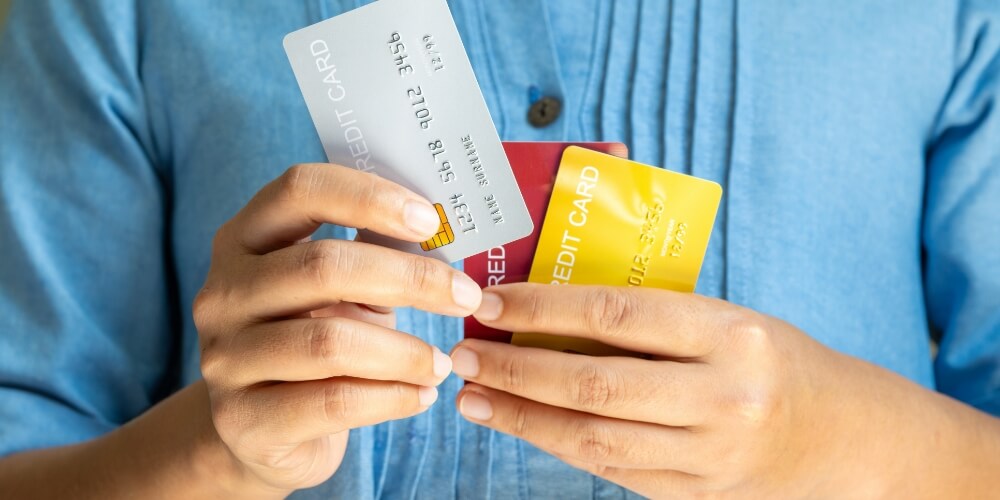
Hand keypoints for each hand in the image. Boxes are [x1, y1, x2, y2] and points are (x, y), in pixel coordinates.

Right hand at [194, 164, 481, 494]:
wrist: (261, 435)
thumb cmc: (314, 343)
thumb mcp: (339, 292)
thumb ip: (373, 255)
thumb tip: (442, 229)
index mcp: (244, 240)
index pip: (300, 190)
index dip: (369, 197)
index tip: (430, 221)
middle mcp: (223, 292)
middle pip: (323, 267)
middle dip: (410, 279)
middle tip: (466, 297)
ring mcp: (225, 358)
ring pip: (330, 341)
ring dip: (404, 351)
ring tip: (442, 363)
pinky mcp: (244, 420)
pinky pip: (334, 402)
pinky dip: (392, 398)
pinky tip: (421, 396)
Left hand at [450, 283, 999, 497]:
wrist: (840, 436)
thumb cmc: (770, 359)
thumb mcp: (725, 317)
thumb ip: (651, 313)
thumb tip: (551, 303)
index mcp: (730, 333)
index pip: (618, 313)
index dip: (545, 308)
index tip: (493, 304)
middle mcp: (722, 397)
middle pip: (596, 384)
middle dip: (519, 370)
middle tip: (464, 354)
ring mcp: (710, 455)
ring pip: (594, 438)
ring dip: (524, 418)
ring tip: (475, 397)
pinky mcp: (695, 494)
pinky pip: (611, 469)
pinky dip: (559, 446)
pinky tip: (523, 425)